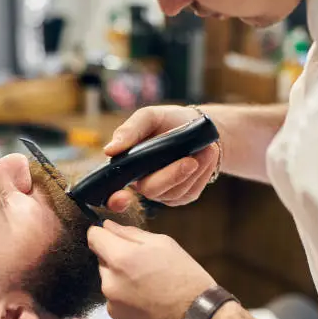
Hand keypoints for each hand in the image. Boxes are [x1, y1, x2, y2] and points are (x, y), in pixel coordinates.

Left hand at [87, 220, 215, 318]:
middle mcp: (110, 283)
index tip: (113, 237)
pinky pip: (116, 305)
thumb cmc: (185, 277)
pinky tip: (148, 303)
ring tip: (149, 287)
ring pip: (109, 284)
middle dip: (117, 260)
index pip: (93, 237)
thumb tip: (107, 226)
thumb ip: (130, 233)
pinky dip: (127, 303)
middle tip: (144, 267)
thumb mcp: (163, 244)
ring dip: (121, 282)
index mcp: (120, 259)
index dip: (103, 234)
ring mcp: (112, 306)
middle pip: (102, 262)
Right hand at [104, 106, 220, 210]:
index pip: (113, 195)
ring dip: (195, 170)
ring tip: (208, 148)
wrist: (197, 127)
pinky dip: (203, 173)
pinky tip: (208, 157)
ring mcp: (162, 193)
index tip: (121, 197)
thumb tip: (109, 150)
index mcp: (126, 167)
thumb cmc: (167, 121)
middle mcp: (141, 184)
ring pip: (174, 192)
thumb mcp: (149, 117)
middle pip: (151, 190)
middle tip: (191, 159)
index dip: (115, 201)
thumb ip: (129, 130)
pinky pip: (190, 192)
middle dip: (173, 175)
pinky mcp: (181, 196)